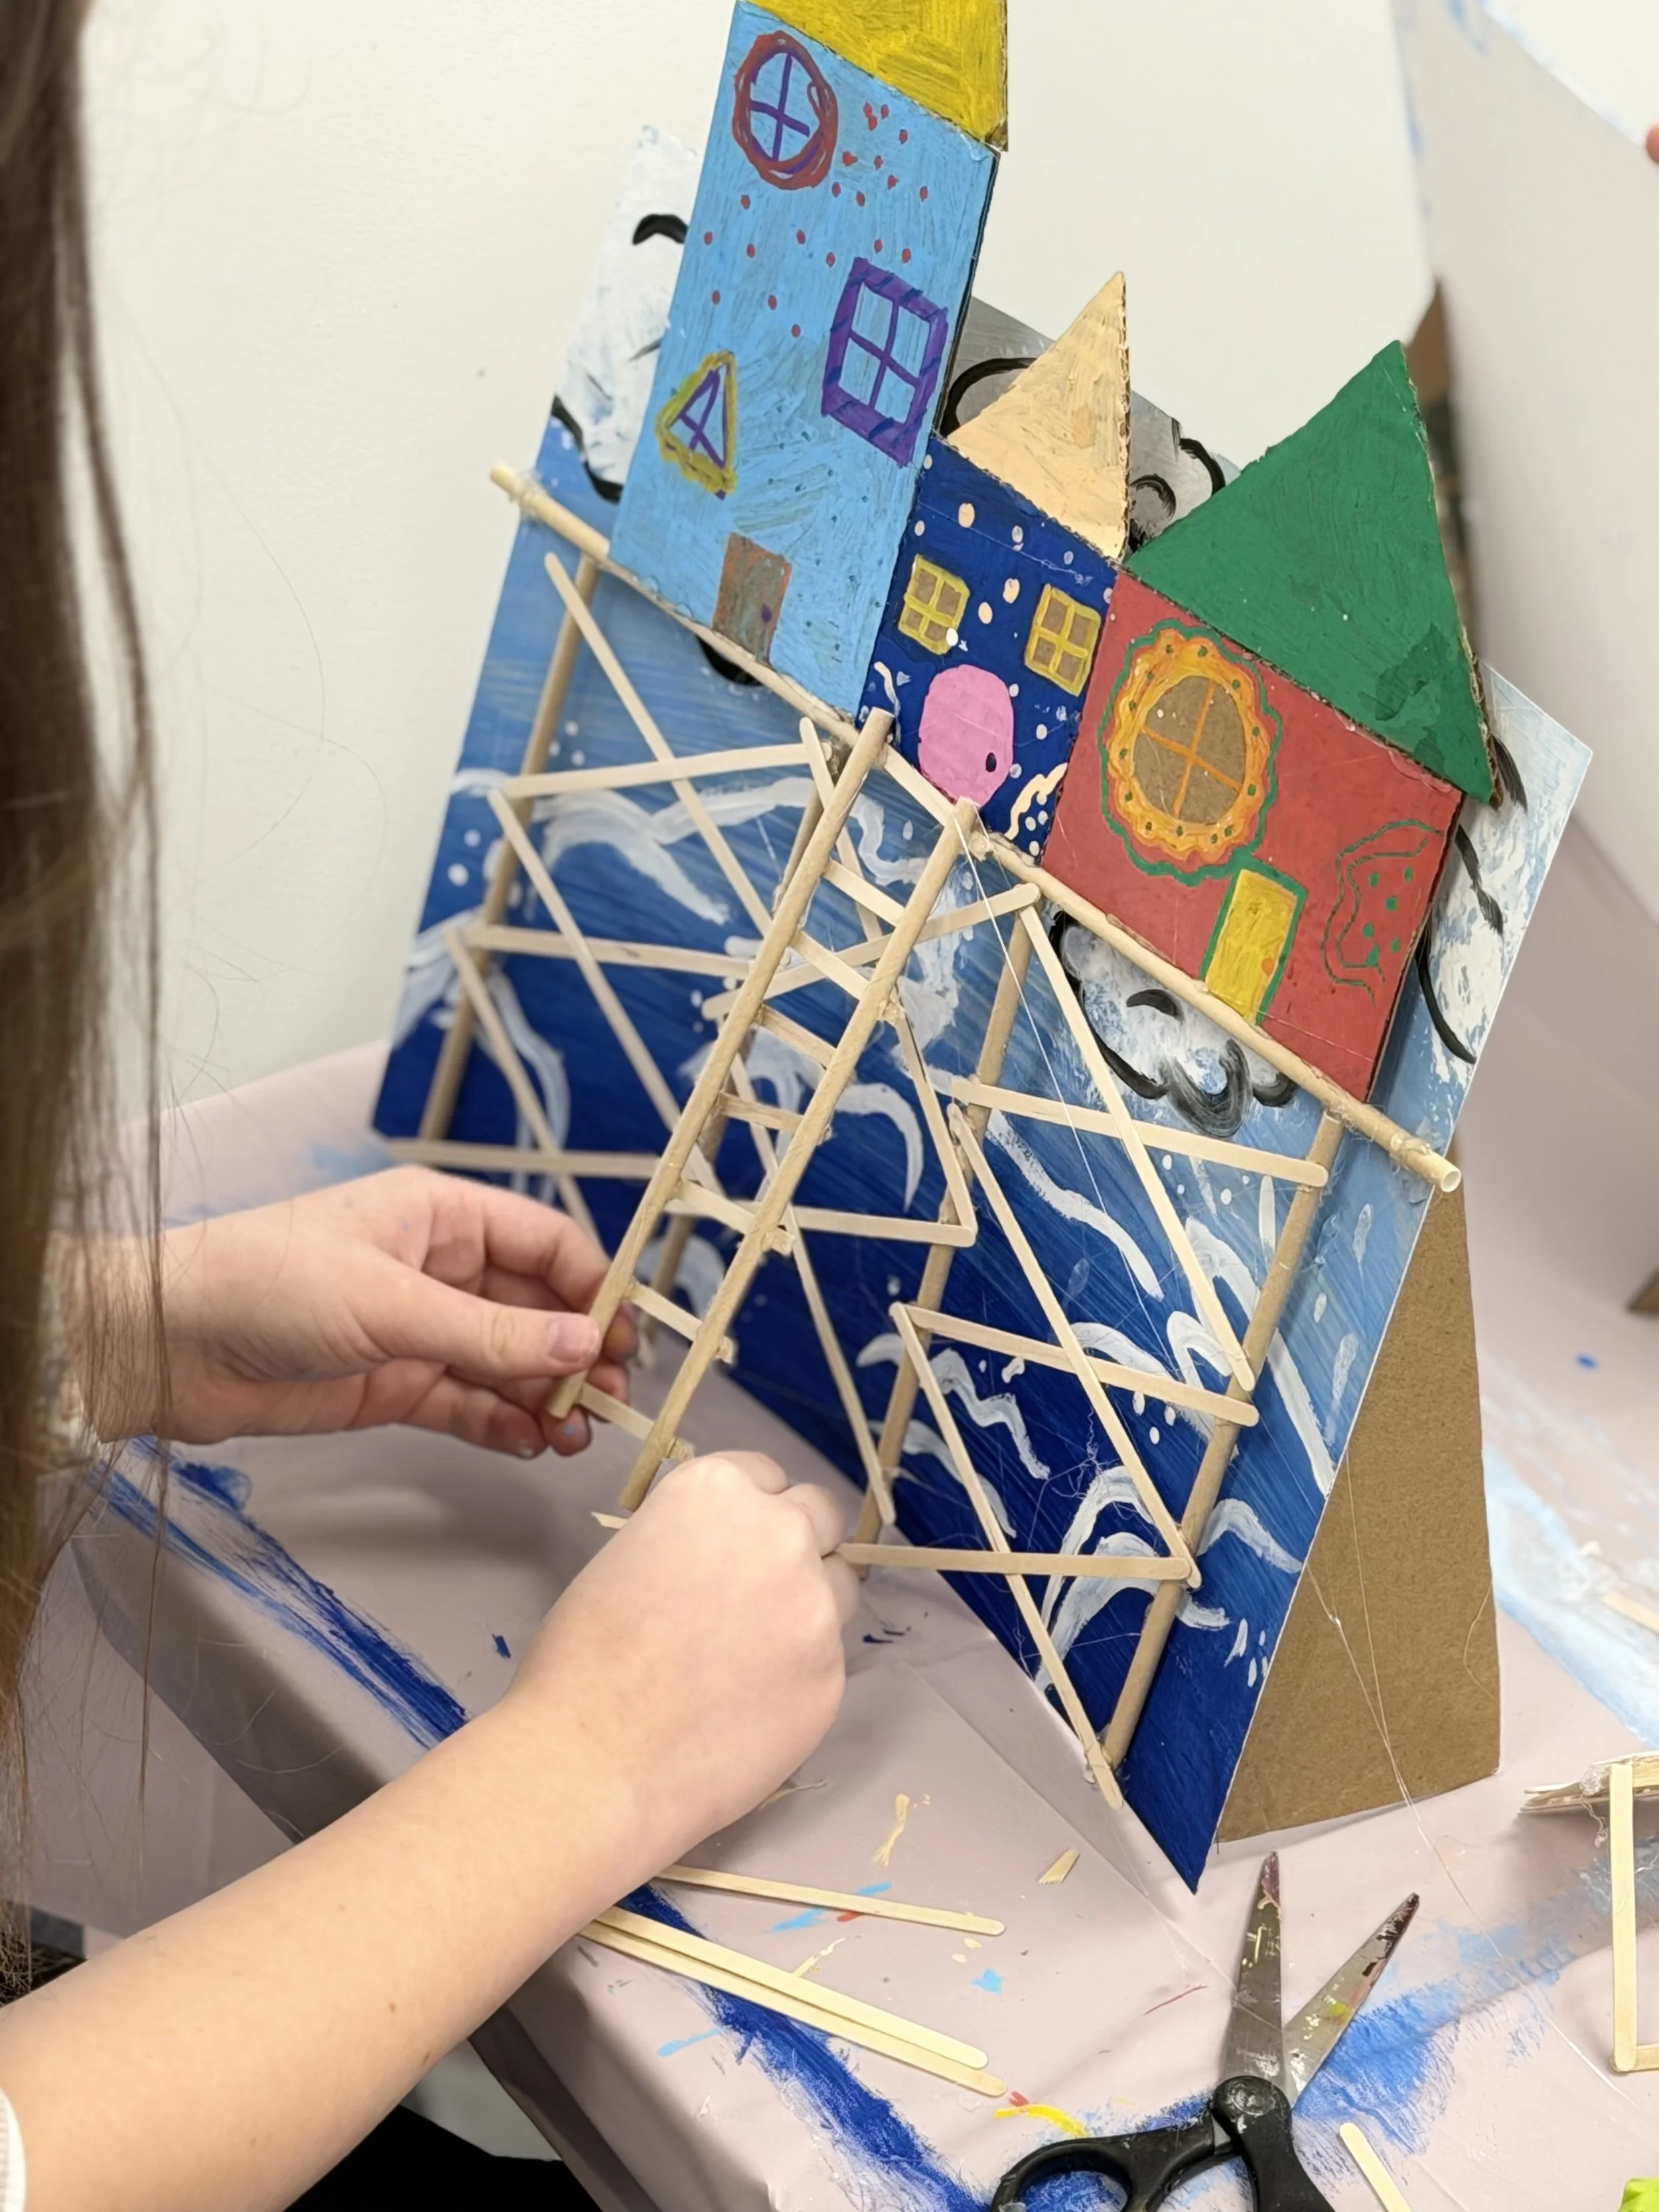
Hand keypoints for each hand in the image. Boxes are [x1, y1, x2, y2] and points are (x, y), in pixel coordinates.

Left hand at [92, 1166, 634, 1456]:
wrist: (164, 1344)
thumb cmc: (270, 1286)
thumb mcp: (392, 1305)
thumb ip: (491, 1335)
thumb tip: (584, 1347)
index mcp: (444, 1216)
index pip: (547, 1246)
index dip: (594, 1290)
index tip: (625, 1344)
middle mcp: (440, 1268)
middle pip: (536, 1310)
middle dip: (577, 1354)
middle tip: (608, 1403)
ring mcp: (417, 1329)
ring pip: (507, 1364)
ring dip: (545, 1398)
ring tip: (577, 1437)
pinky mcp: (392, 1384)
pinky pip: (467, 1403)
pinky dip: (502, 1424)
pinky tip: (533, 1446)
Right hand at [507, 1450, 857, 1866]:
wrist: (593, 1756)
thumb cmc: (583, 1658)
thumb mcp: (630, 1556)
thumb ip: (695, 1540)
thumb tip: (723, 1559)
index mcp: (719, 1490)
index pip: (768, 1476)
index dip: (753, 1512)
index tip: (736, 1546)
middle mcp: (780, 1532)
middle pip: (821, 1518)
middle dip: (799, 1545)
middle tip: (759, 1595)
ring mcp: (815, 1604)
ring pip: (838, 1588)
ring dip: (810, 1607)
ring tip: (752, 1657)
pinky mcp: (832, 1674)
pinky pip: (828, 1659)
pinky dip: (801, 1674)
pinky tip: (750, 1706)